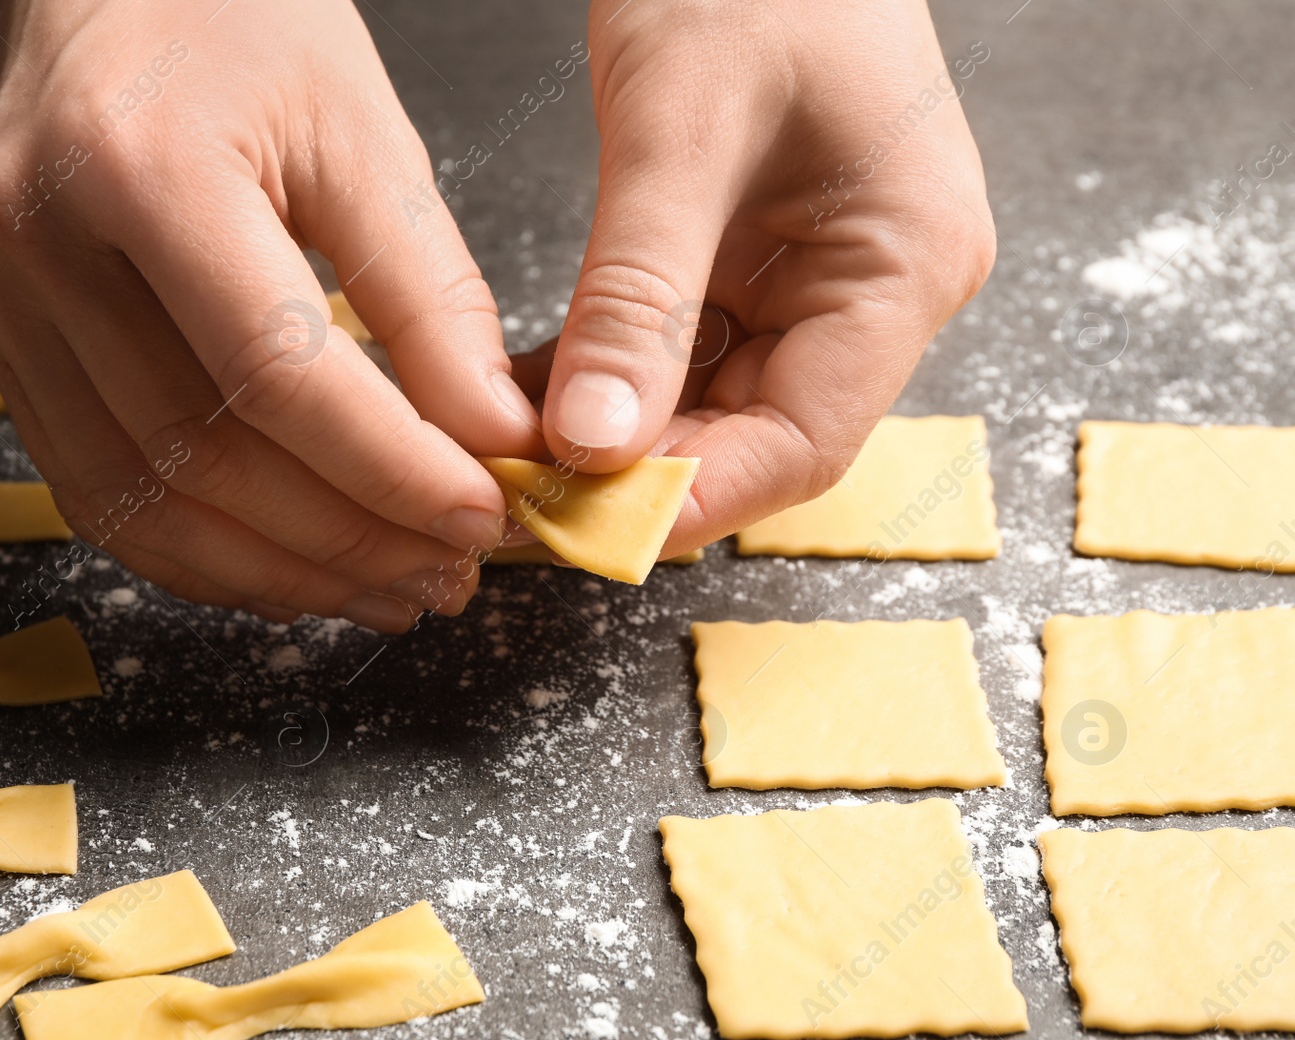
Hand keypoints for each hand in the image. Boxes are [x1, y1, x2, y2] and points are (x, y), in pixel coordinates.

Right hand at [0, 0, 541, 631]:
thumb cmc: (235, 15)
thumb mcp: (360, 128)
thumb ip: (427, 292)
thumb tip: (491, 440)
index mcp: (139, 169)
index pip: (275, 374)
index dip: (391, 469)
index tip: (483, 514)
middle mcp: (41, 247)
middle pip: (205, 457)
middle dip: (348, 540)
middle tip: (449, 573)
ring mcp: (3, 305)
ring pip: (142, 502)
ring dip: (279, 573)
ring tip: (387, 592)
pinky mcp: (2, 344)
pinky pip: (95, 492)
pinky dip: (201, 553)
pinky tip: (287, 570)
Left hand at [527, 0, 995, 555]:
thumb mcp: (680, 133)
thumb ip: (637, 297)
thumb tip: (592, 444)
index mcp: (906, 263)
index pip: (808, 438)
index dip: (697, 498)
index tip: (588, 528)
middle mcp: (874, 286)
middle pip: (757, 432)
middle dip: (639, 472)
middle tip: (525, 494)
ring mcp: (816, 274)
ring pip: (710, 399)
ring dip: (614, 431)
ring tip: (512, 451)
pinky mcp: (755, 257)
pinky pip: (681, 346)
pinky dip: (606, 373)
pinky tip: (528, 389)